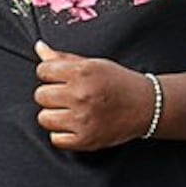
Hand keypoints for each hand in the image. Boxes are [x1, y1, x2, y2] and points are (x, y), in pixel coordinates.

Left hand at [35, 41, 151, 151]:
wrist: (147, 106)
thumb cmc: (118, 82)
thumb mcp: (93, 64)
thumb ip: (63, 58)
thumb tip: (39, 47)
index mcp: (82, 72)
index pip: (42, 71)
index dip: (50, 75)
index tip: (62, 79)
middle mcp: (81, 95)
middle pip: (40, 95)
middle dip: (51, 95)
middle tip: (69, 97)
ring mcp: (83, 119)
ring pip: (44, 118)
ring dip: (54, 115)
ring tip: (71, 112)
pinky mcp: (86, 139)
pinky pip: (55, 139)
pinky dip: (63, 134)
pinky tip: (76, 126)